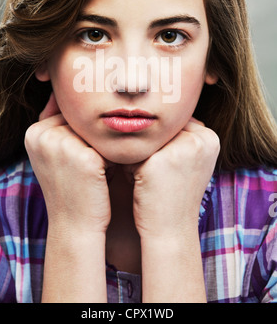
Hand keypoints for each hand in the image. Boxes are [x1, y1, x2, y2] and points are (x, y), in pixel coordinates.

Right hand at [24, 92, 111, 234]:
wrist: (75, 227)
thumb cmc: (71, 188)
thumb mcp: (58, 154)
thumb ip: (61, 126)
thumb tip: (77, 98)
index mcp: (34, 132)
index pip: (69, 114)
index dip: (83, 133)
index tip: (85, 154)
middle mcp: (44, 135)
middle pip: (84, 121)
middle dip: (95, 138)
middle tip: (97, 160)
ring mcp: (63, 144)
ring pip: (98, 130)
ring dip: (107, 145)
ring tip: (104, 167)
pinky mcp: (85, 157)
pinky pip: (111, 144)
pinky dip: (116, 156)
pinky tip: (113, 172)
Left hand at [128, 118, 219, 239]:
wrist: (170, 230)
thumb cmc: (175, 195)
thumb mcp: (188, 161)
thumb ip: (182, 135)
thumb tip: (159, 111)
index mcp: (210, 138)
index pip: (174, 124)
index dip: (164, 143)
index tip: (166, 166)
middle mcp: (199, 139)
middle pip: (159, 130)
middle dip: (152, 149)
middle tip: (157, 173)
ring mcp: (179, 148)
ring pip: (145, 139)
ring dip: (140, 156)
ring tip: (150, 178)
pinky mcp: (158, 159)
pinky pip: (132, 152)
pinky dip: (131, 166)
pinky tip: (142, 183)